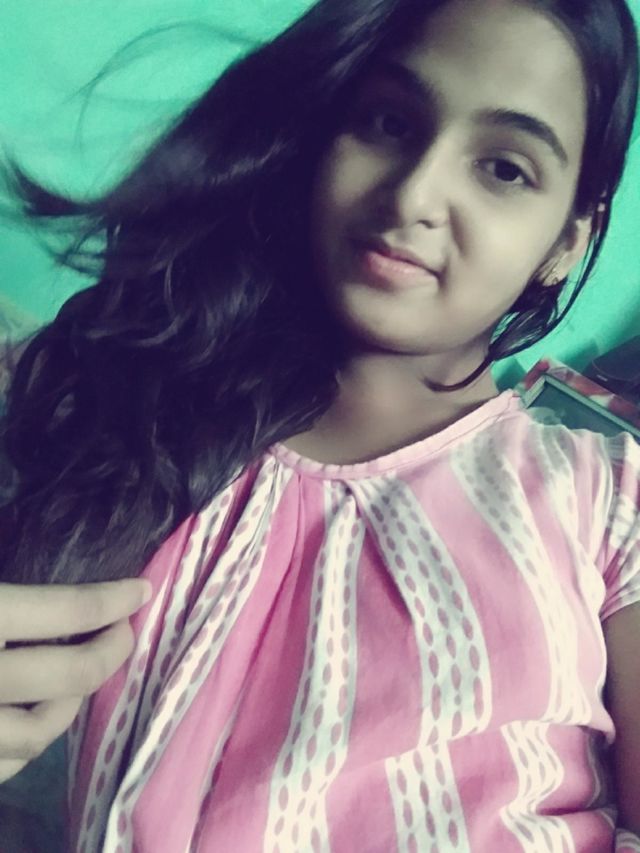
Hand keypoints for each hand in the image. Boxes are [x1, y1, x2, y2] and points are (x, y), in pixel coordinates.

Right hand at [0, 579, 151, 783]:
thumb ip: (17, 595)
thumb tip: (74, 594)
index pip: (70, 610)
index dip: (116, 600)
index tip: (141, 591)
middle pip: (74, 673)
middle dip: (113, 650)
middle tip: (124, 632)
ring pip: (44, 730)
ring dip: (73, 701)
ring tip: (78, 675)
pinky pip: (10, 764)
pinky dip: (32, 740)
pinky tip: (38, 713)